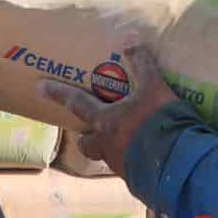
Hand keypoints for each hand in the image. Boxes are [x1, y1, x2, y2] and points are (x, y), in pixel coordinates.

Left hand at [37, 45, 177, 175]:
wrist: (177, 163)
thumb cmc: (158, 122)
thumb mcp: (154, 88)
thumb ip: (142, 65)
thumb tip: (130, 40)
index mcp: (105, 121)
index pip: (76, 103)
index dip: (57, 93)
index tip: (40, 87)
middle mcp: (105, 145)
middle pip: (86, 142)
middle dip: (85, 135)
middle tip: (93, 127)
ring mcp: (119, 164)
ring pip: (105, 156)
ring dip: (108, 147)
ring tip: (125, 139)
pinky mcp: (136, 178)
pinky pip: (127, 166)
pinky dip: (131, 158)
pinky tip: (145, 154)